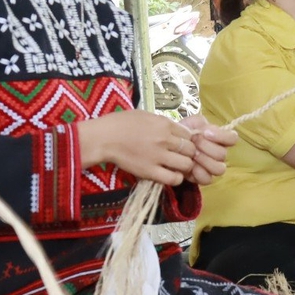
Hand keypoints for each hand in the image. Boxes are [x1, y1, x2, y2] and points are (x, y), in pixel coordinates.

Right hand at [77, 109, 196, 185]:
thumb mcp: (145, 115)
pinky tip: (171, 175)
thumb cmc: (120, 123)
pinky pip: (173, 178)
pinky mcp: (150, 171)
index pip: (189, 134)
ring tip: (177, 167)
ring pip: (186, 164)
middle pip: (191, 149)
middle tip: (182, 156)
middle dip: (189, 153)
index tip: (182, 144)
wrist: (104, 138)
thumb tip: (174, 130)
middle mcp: (165, 139)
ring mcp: (158, 156)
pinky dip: (176, 178)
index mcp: (164, 124)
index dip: (188, 140)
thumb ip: (162, 123)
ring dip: (185, 166)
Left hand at [179, 114, 235, 185]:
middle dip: (206, 147)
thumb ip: (201, 123)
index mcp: (220, 140)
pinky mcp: (204, 178)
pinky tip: (190, 165)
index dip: (222, 136)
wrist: (170, 147)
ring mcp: (213, 168)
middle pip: (223, 154)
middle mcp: (220, 154)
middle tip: (194, 142)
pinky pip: (208, 179)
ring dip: (204, 160)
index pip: (232, 138)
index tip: (206, 133)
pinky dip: (198, 173)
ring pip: (219, 169)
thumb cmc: (183, 134)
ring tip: (192, 155)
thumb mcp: (191, 123)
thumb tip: (207, 131)